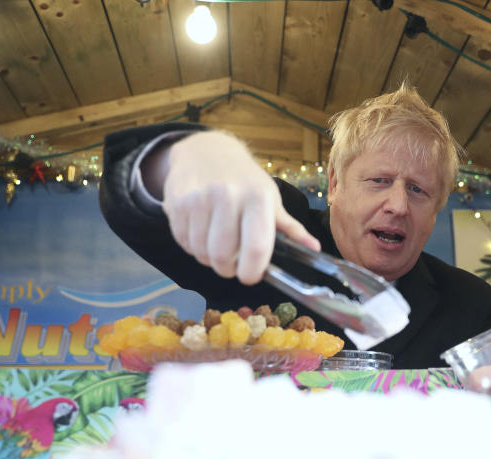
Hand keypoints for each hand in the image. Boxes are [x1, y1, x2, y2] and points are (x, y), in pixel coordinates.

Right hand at [159, 131, 319, 283]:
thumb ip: (289, 228)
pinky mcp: (176, 203)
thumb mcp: (270, 198)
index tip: (251, 276)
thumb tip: (314, 249)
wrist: (206, 151)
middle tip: (232, 265)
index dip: (252, 271)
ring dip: (209, 259)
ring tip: (217, 246)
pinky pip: (183, 243)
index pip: (256, 247)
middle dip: (228, 269)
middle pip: (224, 257)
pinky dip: (192, 247)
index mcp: (257, 198)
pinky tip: (201, 233)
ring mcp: (199, 199)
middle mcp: (227, 197)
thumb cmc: (245, 180)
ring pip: (201, 253)